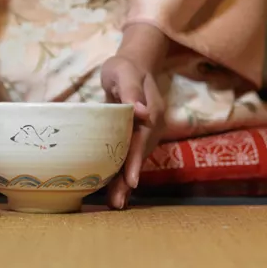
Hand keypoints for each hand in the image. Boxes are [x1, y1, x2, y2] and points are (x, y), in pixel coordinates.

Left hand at [100, 24, 168, 209]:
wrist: (133, 64)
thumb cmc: (125, 67)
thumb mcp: (124, 71)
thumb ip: (131, 90)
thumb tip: (140, 111)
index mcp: (152, 112)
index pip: (143, 140)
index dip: (136, 161)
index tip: (132, 181)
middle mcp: (152, 127)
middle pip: (139, 156)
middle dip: (129, 180)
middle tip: (118, 202)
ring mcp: (145, 134)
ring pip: (135, 160)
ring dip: (126, 182)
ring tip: (116, 203)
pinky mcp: (135, 137)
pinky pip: (129, 157)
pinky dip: (123, 174)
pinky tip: (114, 190)